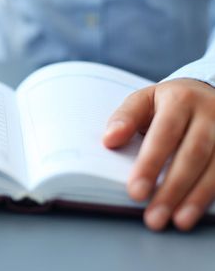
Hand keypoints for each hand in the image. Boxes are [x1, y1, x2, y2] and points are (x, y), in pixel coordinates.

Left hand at [103, 78, 214, 230]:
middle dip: (172, 188)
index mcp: (180, 99)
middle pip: (192, 154)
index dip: (150, 164)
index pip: (164, 134)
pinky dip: (211, 196)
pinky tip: (195, 212)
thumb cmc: (167, 102)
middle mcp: (209, 114)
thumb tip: (109, 140)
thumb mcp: (144, 100)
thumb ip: (126, 117)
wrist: (205, 93)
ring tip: (177, 221)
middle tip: (153, 215)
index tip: (136, 191)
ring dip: (195, 198)